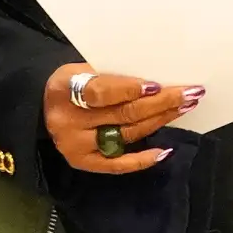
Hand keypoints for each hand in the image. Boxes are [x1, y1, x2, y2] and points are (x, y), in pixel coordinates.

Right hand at [43, 63, 204, 174]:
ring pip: (126, 135)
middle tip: (190, 93)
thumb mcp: (82, 67)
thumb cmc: (72, 81)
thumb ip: (111, 74)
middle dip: (161, 103)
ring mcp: (75, 146)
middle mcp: (68, 122)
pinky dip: (142, 159)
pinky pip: (117, 165)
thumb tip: (156, 80)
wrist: (42, 105)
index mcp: (64, 89)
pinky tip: (165, 151)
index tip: (157, 85)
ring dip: (160, 121)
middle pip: (122, 114)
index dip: (130, 89)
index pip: (101, 92)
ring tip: (185, 107)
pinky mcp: (83, 163)